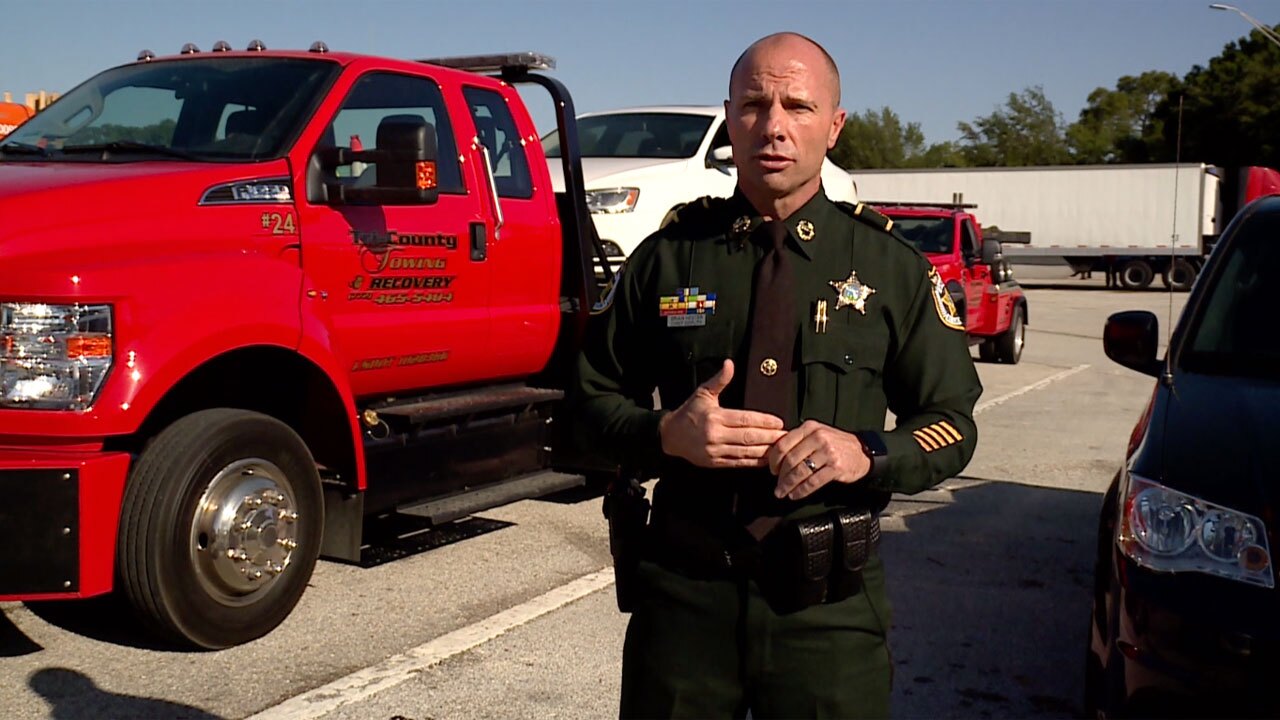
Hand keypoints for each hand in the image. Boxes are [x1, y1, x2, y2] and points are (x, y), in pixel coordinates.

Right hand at [659, 359, 787, 468]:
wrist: (670, 436)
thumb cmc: (689, 412)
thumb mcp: (703, 393)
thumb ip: (720, 380)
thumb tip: (730, 363)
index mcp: (715, 417)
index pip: (745, 419)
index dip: (764, 421)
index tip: (779, 422)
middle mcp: (715, 435)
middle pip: (749, 437)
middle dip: (770, 437)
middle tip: (787, 436)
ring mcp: (715, 451)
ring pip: (746, 452)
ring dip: (765, 451)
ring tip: (782, 448)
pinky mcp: (715, 463)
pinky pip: (738, 463)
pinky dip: (753, 462)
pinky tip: (766, 460)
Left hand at [767, 420, 871, 499]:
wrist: (863, 452)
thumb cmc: (836, 444)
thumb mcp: (817, 434)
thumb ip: (798, 440)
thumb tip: (775, 456)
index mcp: (809, 428)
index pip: (783, 444)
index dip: (773, 460)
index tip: (772, 470)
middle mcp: (818, 437)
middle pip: (790, 459)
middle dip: (780, 476)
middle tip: (777, 486)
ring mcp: (827, 452)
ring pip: (800, 472)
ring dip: (788, 485)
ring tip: (782, 493)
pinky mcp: (835, 467)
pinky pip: (812, 482)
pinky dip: (801, 491)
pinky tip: (796, 495)